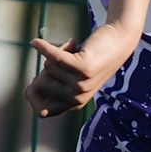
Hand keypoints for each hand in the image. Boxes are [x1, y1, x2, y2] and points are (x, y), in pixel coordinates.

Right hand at [25, 21, 140, 117]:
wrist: (119, 40)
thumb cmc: (89, 56)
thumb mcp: (69, 75)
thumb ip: (53, 84)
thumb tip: (31, 89)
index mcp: (75, 104)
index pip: (41, 111)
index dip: (33, 95)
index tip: (36, 81)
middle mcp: (78, 98)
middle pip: (40, 85)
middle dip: (46, 69)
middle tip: (64, 59)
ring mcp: (81, 85)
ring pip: (48, 66)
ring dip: (58, 53)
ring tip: (76, 50)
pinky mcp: (83, 68)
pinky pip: (54, 58)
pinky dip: (44, 48)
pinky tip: (36, 43)